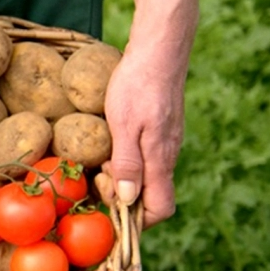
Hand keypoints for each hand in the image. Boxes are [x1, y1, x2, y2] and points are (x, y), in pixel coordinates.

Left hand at [102, 45, 186, 228]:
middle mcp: (168, 156)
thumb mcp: (124, 125)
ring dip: (122, 177)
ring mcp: (167, 143)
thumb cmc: (138, 84)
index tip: (111, 207)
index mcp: (161, 160)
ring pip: (146, 177)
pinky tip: (110, 143)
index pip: (160, 209)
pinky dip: (126, 160)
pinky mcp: (161, 131)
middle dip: (122, 196)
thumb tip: (127, 200)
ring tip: (103, 156)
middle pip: (151, 197)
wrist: (159, 50)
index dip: (137, 220)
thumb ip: (128, 164)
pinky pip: (145, 159)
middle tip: (100, 172)